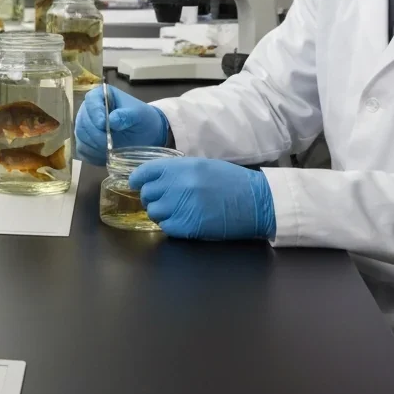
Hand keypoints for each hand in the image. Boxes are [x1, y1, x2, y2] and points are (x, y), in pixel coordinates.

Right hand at [74, 85, 169, 164]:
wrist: (143, 133)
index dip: (95, 113)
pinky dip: (93, 155)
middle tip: (110, 143)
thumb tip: (112, 120)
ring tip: (110, 150)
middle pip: (83, 121)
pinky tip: (105, 155)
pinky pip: (82, 150)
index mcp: (101, 95)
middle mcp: (89, 109)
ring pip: (81, 137)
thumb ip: (127, 115)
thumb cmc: (141, 119)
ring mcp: (85, 126)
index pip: (91, 100)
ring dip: (95, 146)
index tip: (103, 124)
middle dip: (96, 134)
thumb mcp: (139, 115)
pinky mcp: (84, 141)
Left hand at [130, 158, 274, 240]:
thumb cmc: (232, 181)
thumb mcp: (203, 166)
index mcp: (181, 168)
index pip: (145, 172)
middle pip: (147, 194)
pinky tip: (183, 220)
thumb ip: (177, 171)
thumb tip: (155, 178)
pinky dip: (170, 225)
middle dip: (152, 197)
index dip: (138, 179)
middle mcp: (177, 186)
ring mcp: (181, 207)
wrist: (257, 201)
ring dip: (160, 212)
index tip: (136, 184)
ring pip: (153, 212)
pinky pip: (165, 227)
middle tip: (164, 199)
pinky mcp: (187, 227)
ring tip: (175, 211)